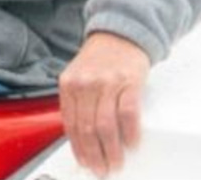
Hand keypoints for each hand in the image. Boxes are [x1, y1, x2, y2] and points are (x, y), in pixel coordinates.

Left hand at [58, 31, 150, 176]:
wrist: (121, 33)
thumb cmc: (99, 59)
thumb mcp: (78, 76)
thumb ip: (77, 102)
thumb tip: (81, 138)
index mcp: (69, 84)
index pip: (70, 124)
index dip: (77, 148)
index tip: (85, 162)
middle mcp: (85, 83)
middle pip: (87, 128)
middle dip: (94, 155)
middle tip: (101, 169)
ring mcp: (107, 82)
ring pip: (105, 125)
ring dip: (111, 150)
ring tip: (115, 162)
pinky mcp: (128, 82)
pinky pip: (128, 113)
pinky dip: (129, 132)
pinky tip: (131, 143)